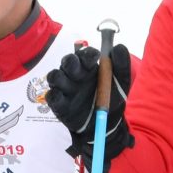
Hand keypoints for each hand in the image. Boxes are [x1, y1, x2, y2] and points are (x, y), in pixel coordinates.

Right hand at [46, 43, 135, 167]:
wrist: (107, 125)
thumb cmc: (111, 99)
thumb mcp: (121, 82)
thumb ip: (121, 65)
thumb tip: (119, 47)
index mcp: (89, 67)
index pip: (84, 55)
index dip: (87, 54)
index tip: (96, 57)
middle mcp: (75, 75)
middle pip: (67, 62)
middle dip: (70, 62)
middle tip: (77, 68)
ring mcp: (66, 89)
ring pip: (54, 76)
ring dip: (59, 77)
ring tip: (68, 84)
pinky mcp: (60, 105)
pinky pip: (51, 97)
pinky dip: (54, 95)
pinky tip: (61, 97)